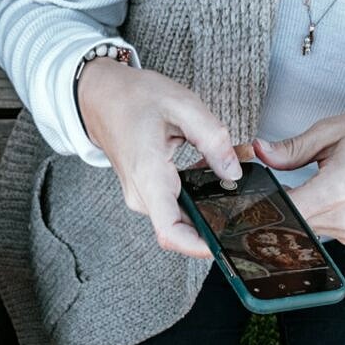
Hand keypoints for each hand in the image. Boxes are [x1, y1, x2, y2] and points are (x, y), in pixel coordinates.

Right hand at [75, 56, 240, 258]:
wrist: (101, 97)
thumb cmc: (133, 98)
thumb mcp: (182, 105)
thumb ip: (213, 138)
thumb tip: (234, 172)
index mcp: (148, 175)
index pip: (170, 231)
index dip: (198, 246)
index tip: (223, 245)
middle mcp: (142, 195)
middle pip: (181, 229)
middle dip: (214, 219)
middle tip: (243, 199)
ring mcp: (143, 198)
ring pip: (181, 218)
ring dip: (207, 205)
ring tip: (227, 177)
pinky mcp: (147, 195)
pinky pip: (175, 207)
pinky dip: (196, 196)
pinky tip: (209, 174)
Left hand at [257, 108, 344, 245]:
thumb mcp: (332, 131)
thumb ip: (291, 148)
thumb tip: (260, 152)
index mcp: (337, 189)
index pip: (284, 209)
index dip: (260, 204)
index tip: (244, 196)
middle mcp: (343, 218)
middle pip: (289, 222)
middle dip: (271, 207)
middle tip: (260, 189)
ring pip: (300, 228)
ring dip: (289, 212)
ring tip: (287, 189)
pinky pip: (315, 230)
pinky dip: (305, 216)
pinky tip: (306, 198)